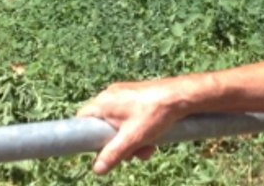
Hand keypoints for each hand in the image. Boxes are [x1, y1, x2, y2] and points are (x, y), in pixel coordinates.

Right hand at [76, 77, 194, 174]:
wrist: (180, 96)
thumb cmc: (155, 114)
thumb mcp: (132, 139)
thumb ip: (113, 154)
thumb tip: (96, 169)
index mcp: (104, 102)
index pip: (83, 119)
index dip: (87, 136)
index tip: (99, 149)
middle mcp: (111, 95)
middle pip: (104, 125)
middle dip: (118, 144)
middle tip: (133, 154)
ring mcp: (124, 95)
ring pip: (119, 124)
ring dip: (131, 140)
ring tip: (148, 148)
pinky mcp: (136, 97)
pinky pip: (130, 117)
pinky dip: (138, 130)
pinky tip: (152, 138)